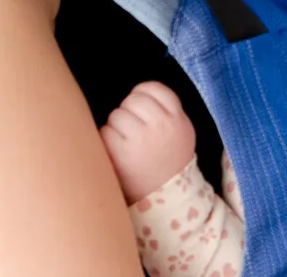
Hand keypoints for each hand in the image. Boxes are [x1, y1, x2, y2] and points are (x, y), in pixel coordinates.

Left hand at [100, 81, 196, 203]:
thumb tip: (139, 94)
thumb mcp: (181, 132)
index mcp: (177, 119)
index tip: (140, 108)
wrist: (166, 197)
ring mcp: (140, 138)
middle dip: (129, 111)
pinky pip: (104, 132)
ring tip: (125, 143)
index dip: (143, 94)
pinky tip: (116, 152)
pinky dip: (106, 140)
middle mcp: (160, 125)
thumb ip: (168, 111)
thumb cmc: (170, 162)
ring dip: (116, 126)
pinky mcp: (120, 152)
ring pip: (116, 115)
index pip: (155, 89)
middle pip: (133, 99)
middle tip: (133, 129)